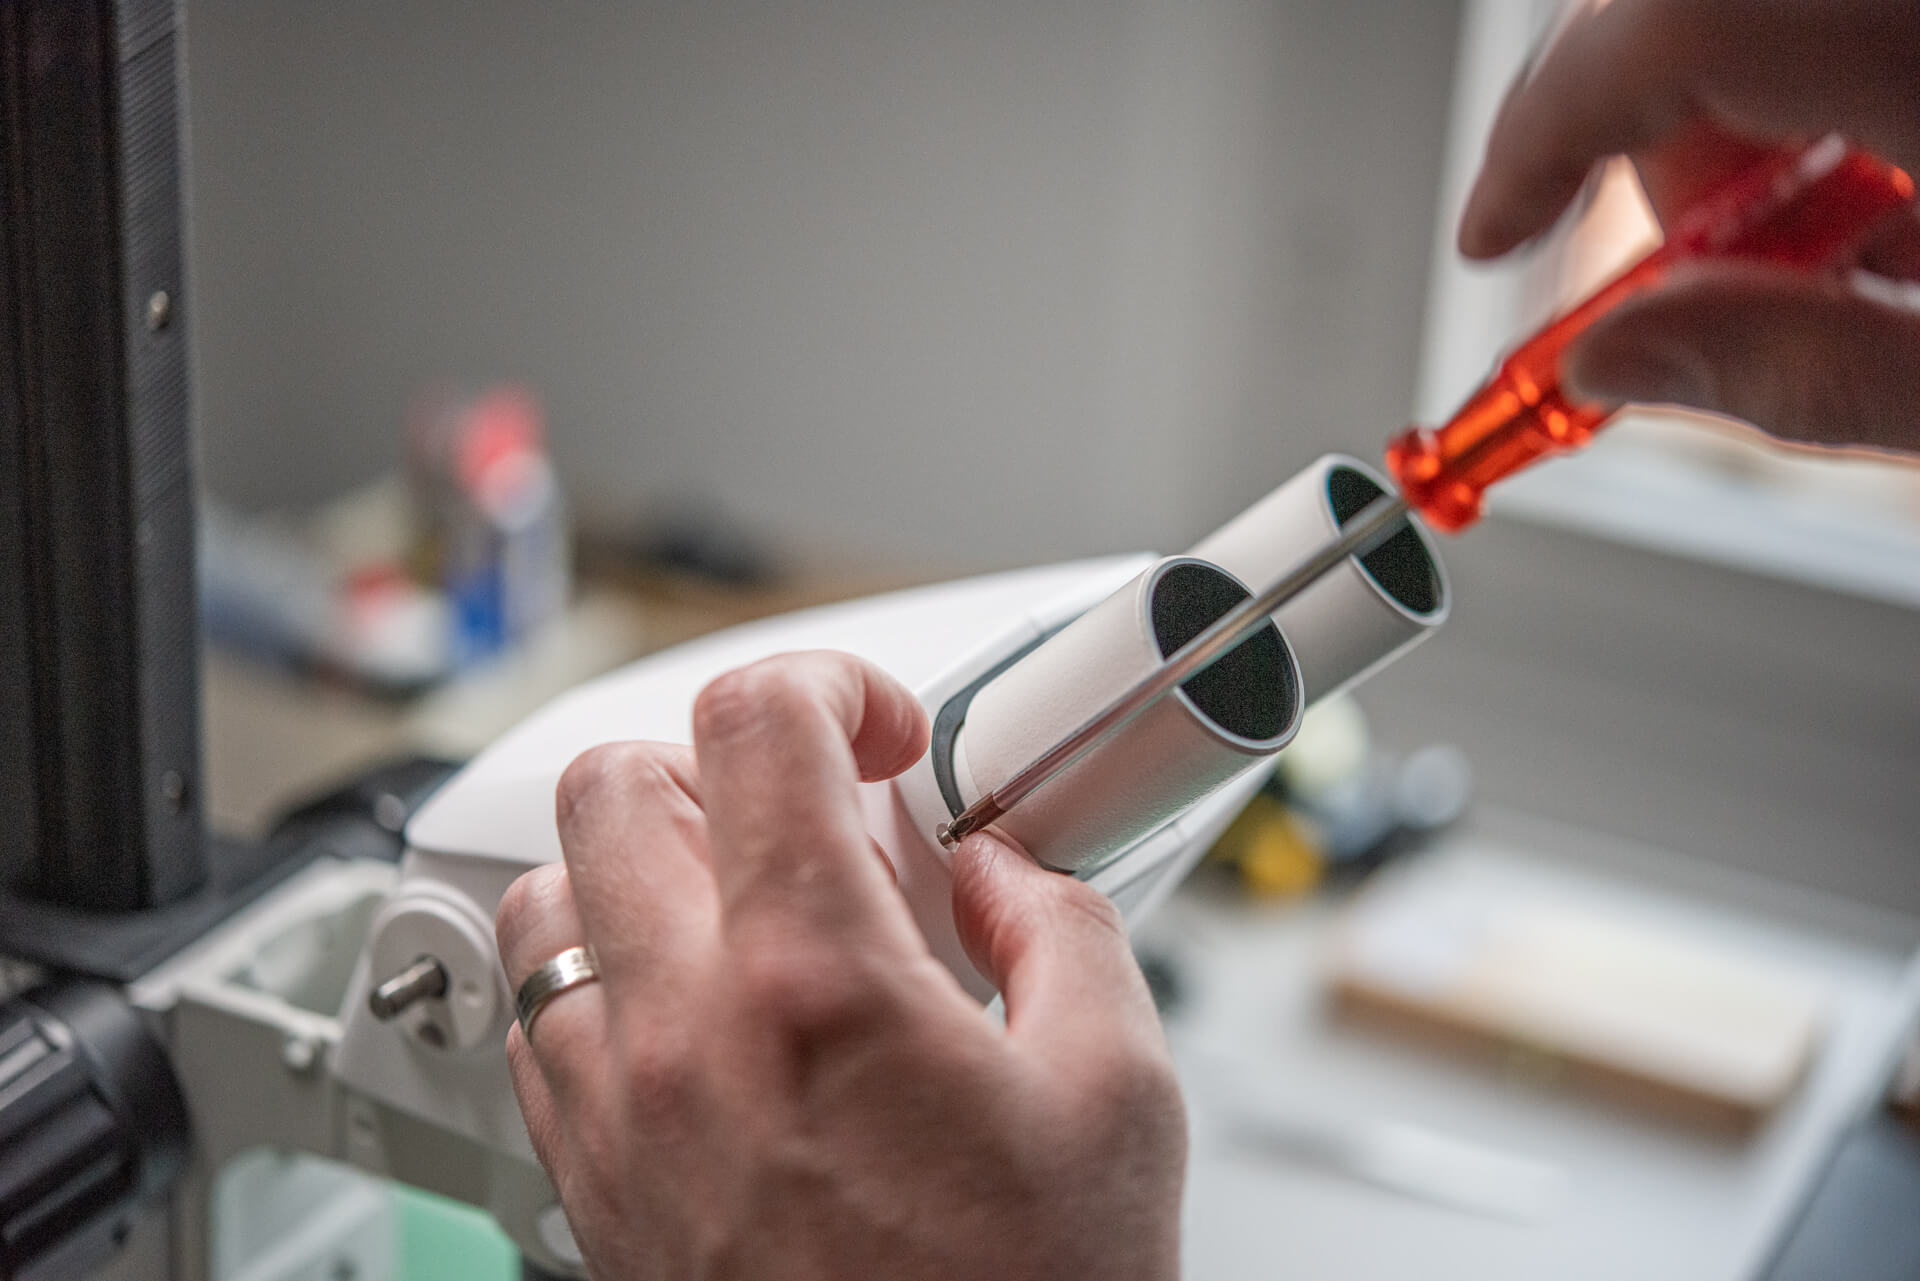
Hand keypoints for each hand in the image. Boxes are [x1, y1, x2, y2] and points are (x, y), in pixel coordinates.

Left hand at [494, 651, 1185, 1280]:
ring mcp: (618, 1116)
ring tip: (740, 905)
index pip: (756, 722)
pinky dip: (599, 980)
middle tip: (807, 813)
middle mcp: (686, 1035)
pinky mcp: (591, 1191)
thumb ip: (1060, 927)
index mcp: (819, 982)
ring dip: (638, 868)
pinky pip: (536, 1028)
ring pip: (543, 899)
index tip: (879, 729)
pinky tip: (696, 1014)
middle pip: (611, 784)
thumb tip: (1002, 872)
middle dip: (718, 761)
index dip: (829, 681)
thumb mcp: (1120, 1093)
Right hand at [1458, 0, 1919, 452]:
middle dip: (1637, 148)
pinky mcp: (1918, 22)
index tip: (1492, 234)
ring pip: (1748, 22)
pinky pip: (1827, 29)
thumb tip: (1614, 360)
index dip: (1543, 130)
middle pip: (1690, 18)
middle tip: (1679, 281)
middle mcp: (1913, 5)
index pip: (1674, 31)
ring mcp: (1916, 7)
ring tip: (1838, 268)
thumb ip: (1805, 373)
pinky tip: (1895, 207)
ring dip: (1735, 143)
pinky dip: (1810, 115)